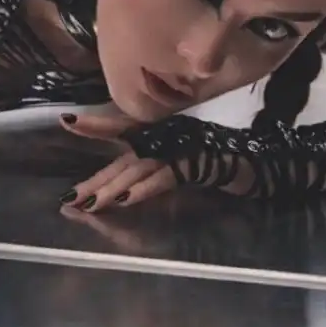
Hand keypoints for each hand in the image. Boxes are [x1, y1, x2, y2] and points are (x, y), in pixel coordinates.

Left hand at [59, 110, 259, 209]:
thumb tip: (125, 182)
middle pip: (126, 159)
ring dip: (112, 187)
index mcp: (163, 132)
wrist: (258, 161)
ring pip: (139, 168)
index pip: (124, 126)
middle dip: (97, 179)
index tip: (67, 122)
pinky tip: (125, 200)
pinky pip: (165, 175)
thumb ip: (158, 165)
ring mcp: (181, 148)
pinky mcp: (196, 163)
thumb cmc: (222, 157)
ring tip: (87, 204)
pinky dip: (144, 187)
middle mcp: (168, 136)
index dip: (97, 124)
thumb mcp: (183, 158)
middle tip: (69, 199)